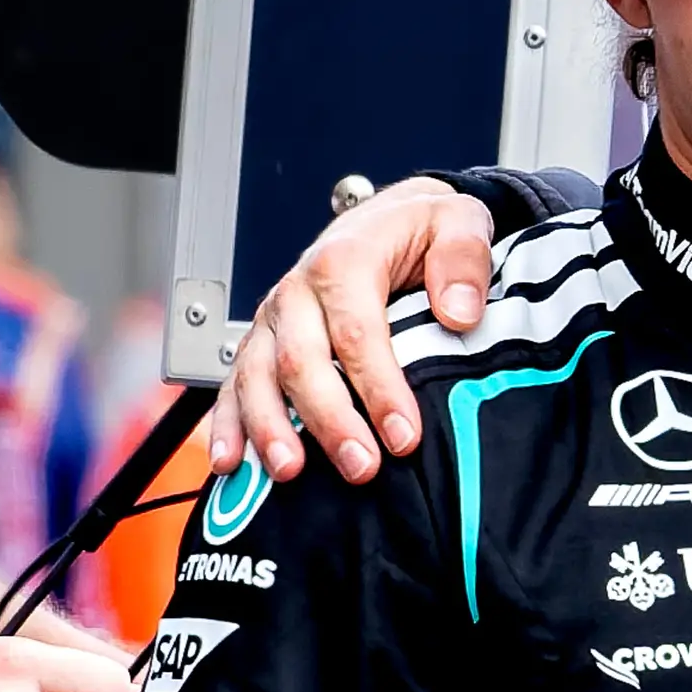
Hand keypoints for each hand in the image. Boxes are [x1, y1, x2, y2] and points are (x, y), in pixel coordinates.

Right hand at [206, 178, 493, 487]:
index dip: (378, 387)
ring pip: (257, 376)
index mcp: (344, 260)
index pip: (356, 331)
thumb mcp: (458, 222)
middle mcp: (299, 291)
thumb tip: (459, 310)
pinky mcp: (262, 343)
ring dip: (270, 428)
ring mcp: (274, 320)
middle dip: (329, 420)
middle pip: (300, 361)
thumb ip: (463, 259)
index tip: (404, 434)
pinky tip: (229, 463)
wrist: (388, 220)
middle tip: (362, 466)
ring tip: (289, 471)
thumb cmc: (420, 229)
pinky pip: (233, 385)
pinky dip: (227, 425)